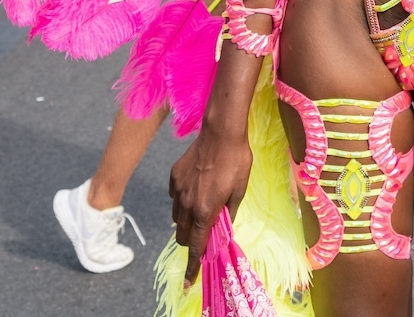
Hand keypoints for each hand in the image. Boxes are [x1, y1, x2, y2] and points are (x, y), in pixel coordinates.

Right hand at [169, 130, 251, 283]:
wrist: (221, 132)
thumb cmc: (236, 161)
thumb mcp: (239, 190)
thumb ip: (228, 213)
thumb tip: (223, 227)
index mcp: (205, 210)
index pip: (197, 246)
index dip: (193, 265)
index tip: (189, 280)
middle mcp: (187, 204)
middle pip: (183, 236)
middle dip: (192, 241)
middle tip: (204, 235)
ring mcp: (178, 190)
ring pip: (177, 218)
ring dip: (187, 221)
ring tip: (202, 208)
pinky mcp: (173, 177)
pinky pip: (174, 198)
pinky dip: (183, 201)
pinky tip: (196, 189)